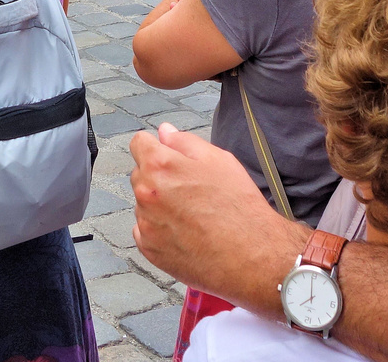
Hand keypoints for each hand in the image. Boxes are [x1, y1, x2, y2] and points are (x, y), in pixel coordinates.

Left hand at [131, 123, 298, 291]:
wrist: (249, 256)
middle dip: (158, 175)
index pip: (138, 143)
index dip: (155, 146)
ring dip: (159, 204)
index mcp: (159, 166)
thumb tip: (164, 132)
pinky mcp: (149, 249)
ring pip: (144, 203)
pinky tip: (185, 232)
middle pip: (141, 174)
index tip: (168, 155)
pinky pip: (145, 230)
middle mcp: (145, 193)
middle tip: (190, 188)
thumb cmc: (237, 206)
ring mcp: (145, 224)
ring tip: (192, 214)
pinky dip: (159, 229)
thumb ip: (184, 141)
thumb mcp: (219, 159)